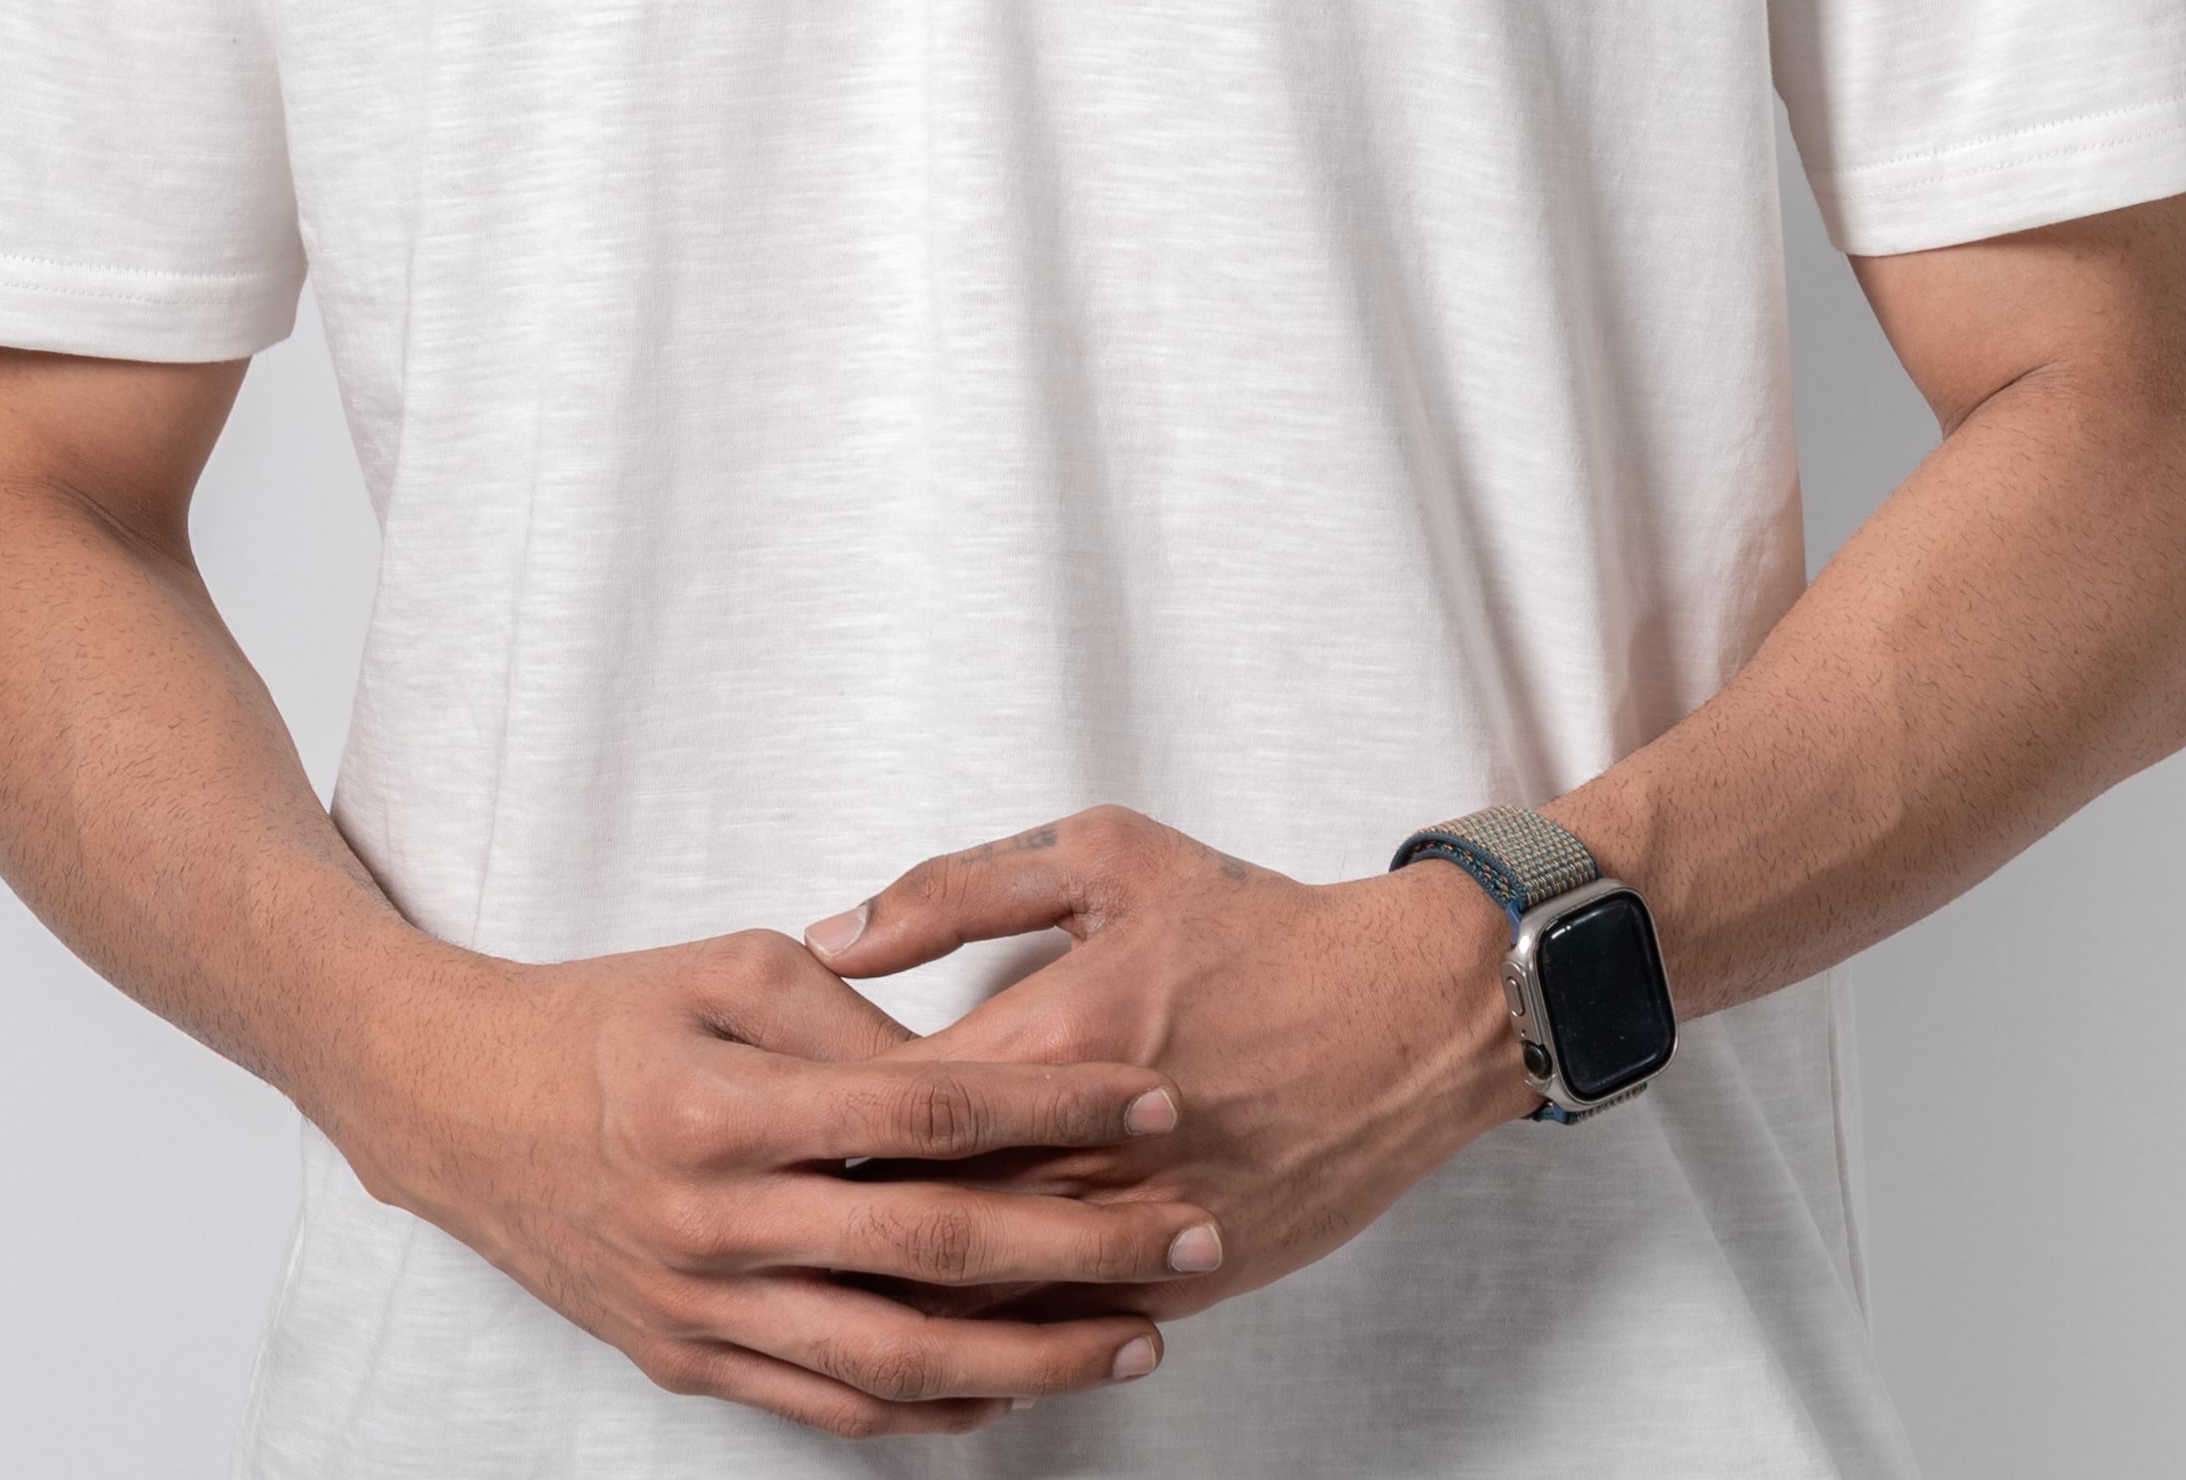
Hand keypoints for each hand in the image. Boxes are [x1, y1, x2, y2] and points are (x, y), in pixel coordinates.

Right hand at [330, 922, 1224, 1437]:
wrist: (456, 1106)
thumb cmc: (602, 1014)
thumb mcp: (722, 962)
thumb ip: (847, 1011)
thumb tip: (960, 1069)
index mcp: (729, 1102)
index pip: (929, 1109)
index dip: (1053, 1106)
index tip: (1153, 1098)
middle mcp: (716, 1220)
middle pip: (938, 1251)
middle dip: (1083, 1247)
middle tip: (1192, 1234)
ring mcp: (701, 1307)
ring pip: (899, 1358)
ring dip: (1034, 1355)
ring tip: (1138, 1332)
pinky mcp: (687, 1360)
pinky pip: (832, 1406)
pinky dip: (934, 1409)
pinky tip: (1013, 1388)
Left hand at [805, 810, 1535, 1323]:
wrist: (1410, 1009)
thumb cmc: (1255, 922)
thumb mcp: (1104, 854)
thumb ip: (956, 887)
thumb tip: (835, 937)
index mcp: (1056, 1031)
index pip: (886, 1104)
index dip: (818, 1114)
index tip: (774, 1111)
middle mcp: (1092, 1144)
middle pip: (922, 1212)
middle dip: (847, 1213)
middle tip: (783, 1205)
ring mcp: (1143, 1223)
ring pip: (986, 1292)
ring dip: (911, 1285)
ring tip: (844, 1268)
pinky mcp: (1189, 1276)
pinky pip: (1066, 1329)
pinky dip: (1002, 1332)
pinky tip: (953, 1316)